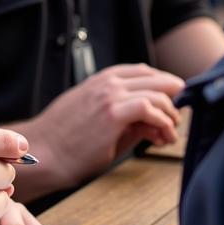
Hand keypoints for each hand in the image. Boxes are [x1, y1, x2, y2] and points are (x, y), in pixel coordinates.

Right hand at [16, 63, 182, 193]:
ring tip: (170, 134)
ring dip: (171, 114)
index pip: (144, 72)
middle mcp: (108, 82)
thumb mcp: (99, 120)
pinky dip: (163, 122)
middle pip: (157, 78)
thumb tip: (157, 123)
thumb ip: (129, 116)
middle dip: (175, 98)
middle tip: (179, 119)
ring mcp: (110, 95)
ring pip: (158, 93)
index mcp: (102, 79)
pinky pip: (149, 108)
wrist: (44, 152)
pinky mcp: (112, 114)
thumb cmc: (66, 140)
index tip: (174, 104)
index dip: (165, 86)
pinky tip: (162, 137)